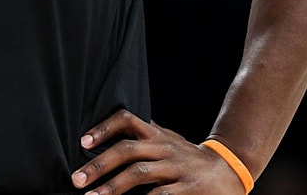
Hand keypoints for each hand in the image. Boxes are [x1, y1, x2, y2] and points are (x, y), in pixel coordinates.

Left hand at [70, 109, 243, 193]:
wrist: (229, 169)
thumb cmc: (188, 157)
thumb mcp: (166, 139)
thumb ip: (142, 135)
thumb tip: (108, 132)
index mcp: (156, 134)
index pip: (127, 119)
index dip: (104, 127)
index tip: (82, 140)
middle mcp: (164, 147)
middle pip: (127, 150)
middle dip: (99, 165)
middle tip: (77, 180)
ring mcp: (175, 168)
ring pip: (139, 173)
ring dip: (112, 187)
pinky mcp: (187, 188)